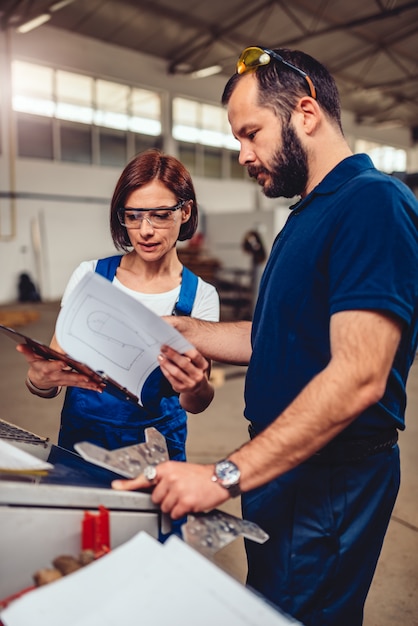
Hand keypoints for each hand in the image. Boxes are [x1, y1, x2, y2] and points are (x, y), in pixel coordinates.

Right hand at [16, 344, 103, 391]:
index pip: (52, 367)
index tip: (63, 363)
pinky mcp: (71, 383)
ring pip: (77, 383)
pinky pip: (81, 386)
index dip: (57, 365)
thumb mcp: (31, 357)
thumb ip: (28, 351)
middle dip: (77, 377)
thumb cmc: (37, 365)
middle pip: (68, 376)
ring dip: (88, 384)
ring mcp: (65, 381)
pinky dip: (91, 387)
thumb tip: (20, 346)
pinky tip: (100, 388)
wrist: (39, 379)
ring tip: (98, 385)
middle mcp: (57, 376)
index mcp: (47, 368)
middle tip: (86, 378)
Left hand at [112, 461, 229, 518]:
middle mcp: (170, 477)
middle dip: (165, 499)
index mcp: (166, 468)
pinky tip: (189, 503)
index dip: (128, 484)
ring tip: (185, 497)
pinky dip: (180, 512)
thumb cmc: (199, 476)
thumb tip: (147, 487)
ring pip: (164, 507)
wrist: (219, 478)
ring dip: (174, 507)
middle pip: (155, 498)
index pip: (144, 477)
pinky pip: (174, 513)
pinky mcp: (185, 501)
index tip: (116, 486)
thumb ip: (162, 479)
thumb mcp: (178, 471)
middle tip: (178, 493)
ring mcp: (178, 489)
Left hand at [158, 344, 208, 394]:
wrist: (197, 387)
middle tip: (163, 347)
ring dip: (166, 363)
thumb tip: (175, 344)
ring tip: (160, 356)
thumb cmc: (194, 369)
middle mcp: (198, 376)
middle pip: (184, 363)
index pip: (195, 356)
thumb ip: (189, 355)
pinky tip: (161, 365)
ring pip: (176, 372)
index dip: (184, 349)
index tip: (174, 342)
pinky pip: (171, 378)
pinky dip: (165, 370)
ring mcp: (190, 384)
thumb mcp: (196, 362)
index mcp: (203, 366)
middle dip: (172, 354)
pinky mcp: (181, 388)